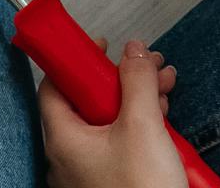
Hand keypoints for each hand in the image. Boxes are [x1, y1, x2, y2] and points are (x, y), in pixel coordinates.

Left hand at [40, 39, 184, 187]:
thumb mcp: (142, 126)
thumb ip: (136, 81)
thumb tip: (133, 51)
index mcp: (63, 140)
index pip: (53, 87)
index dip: (75, 61)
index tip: (99, 46)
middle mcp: (68, 158)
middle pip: (87, 101)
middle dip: (121, 77)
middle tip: (146, 64)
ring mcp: (87, 174)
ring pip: (106, 122)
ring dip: (136, 98)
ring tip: (166, 85)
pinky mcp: (109, 183)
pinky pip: (117, 144)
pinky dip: (138, 125)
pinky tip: (163, 115)